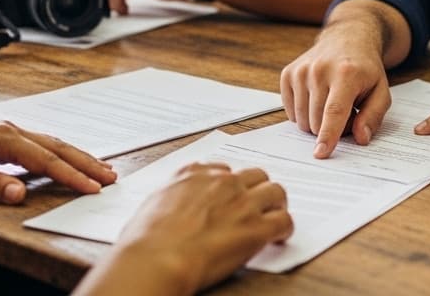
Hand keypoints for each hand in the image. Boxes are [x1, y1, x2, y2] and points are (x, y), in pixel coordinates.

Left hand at [0, 117, 115, 203]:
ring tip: (101, 169)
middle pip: (58, 147)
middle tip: (111, 178)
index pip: (45, 160)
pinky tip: (70, 161)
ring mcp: (10, 130)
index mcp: (2, 137)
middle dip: (86, 163)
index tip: (91, 188)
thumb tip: (20, 194)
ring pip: (53, 143)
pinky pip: (42, 144)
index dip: (70, 175)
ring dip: (78, 157)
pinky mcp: (6, 136)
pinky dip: (62, 154)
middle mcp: (11, 130)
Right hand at [96, 163, 291, 294]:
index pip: (224, 170)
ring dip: (276, 205)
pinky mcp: (256, 228)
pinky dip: (284, 229)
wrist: (156, 259)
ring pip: (276, 192)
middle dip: (257, 190)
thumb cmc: (145, 240)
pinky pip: (284, 221)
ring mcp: (242, 203)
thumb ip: (172, 197)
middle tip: (257, 206)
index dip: (231, 186)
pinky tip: (278, 238)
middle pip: (255, 176)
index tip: (230, 197)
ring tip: (272, 218)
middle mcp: (222, 182)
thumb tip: (174, 206)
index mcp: (194, 173)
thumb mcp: (152, 203)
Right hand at [280, 23, 390, 158]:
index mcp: (345, 73)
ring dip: (317, 122)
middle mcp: (319, 70)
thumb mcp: (381, 90)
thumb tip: (360, 138)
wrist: (347, 38)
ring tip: (332, 103)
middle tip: (346, 113)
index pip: (334, 112)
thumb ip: (374, 116)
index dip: (328, 136)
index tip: (321, 153)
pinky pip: (291, 111)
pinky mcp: (288, 73)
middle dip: (331, 129)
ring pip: (302, 119)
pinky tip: (317, 98)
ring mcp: (301, 71)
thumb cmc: (364, 68)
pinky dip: (304, 113)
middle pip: (317, 121)